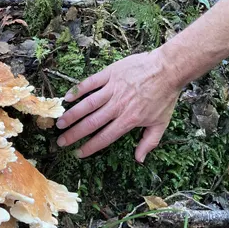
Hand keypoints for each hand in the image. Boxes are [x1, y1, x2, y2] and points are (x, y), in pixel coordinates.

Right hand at [55, 48, 181, 162]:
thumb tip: (139, 159)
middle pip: (92, 123)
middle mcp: (118, 106)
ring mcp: (113, 89)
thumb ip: (149, 142)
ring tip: (60, 123)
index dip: (90, 147)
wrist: (169, 68)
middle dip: (74, 134)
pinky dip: (78, 90)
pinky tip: (67, 98)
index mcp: (129, 120)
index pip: (105, 137)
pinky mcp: (111, 74)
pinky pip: (91, 83)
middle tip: (61, 141)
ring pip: (88, 104)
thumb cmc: (165, 96)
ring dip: (72, 114)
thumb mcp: (161, 123)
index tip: (78, 153)